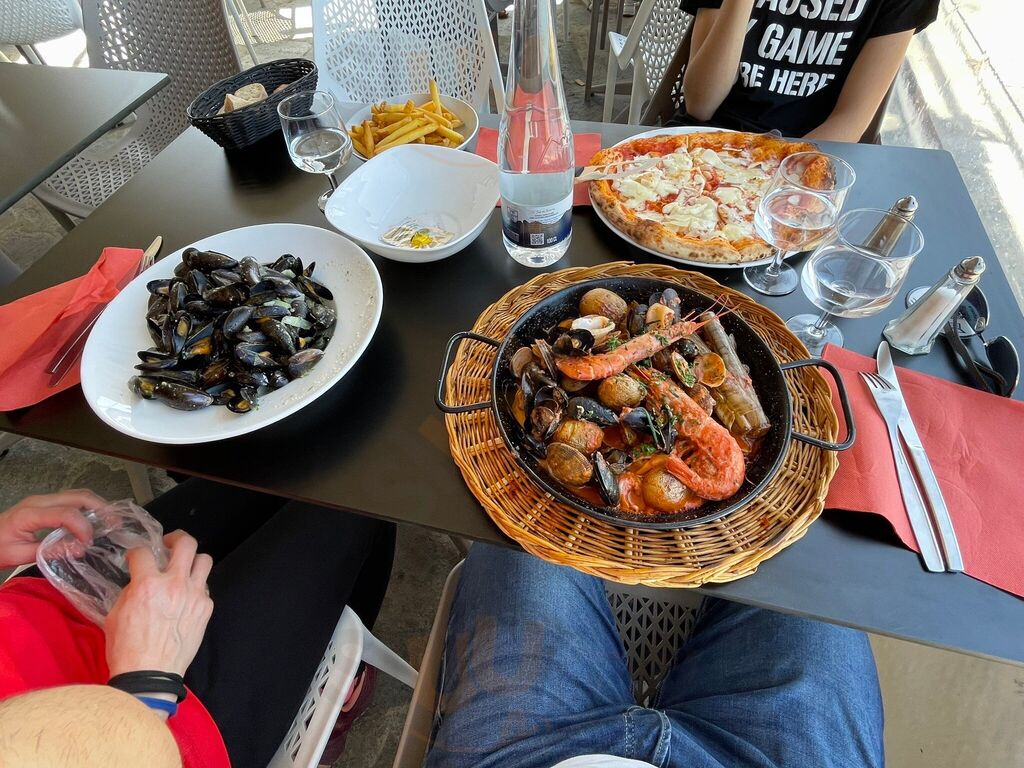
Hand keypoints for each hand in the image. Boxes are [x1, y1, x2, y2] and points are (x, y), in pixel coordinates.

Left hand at [0, 490, 102, 567]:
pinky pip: (72, 499)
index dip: (83, 527)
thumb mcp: (19, 556)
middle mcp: (39, 501)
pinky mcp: (46, 503)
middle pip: (78, 496)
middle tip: (115, 523)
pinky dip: (88, 507)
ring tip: (110, 520)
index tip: (88, 542)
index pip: (66, 513)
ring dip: (97, 505)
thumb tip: (78, 549)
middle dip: (101, 508)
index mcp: (30, 514)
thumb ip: (49, 552)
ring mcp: (43, 500)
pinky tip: (96, 518)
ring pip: (78, 494)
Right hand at [105, 531, 213, 677]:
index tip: (135, 557)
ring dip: (192, 560)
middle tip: (169, 545)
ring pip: (204, 560)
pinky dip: (196, 587)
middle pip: (186, 544)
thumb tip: (138, 581)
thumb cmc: (126, 649)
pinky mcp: (205, 609)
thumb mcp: (115, 615)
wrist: (149, 676)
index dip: (136, 552)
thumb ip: (130, 591)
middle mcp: (174, 585)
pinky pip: (205, 587)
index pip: (143, 551)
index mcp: (147, 585)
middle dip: (176, 538)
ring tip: (183, 567)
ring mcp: (195, 596)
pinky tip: (186, 596)